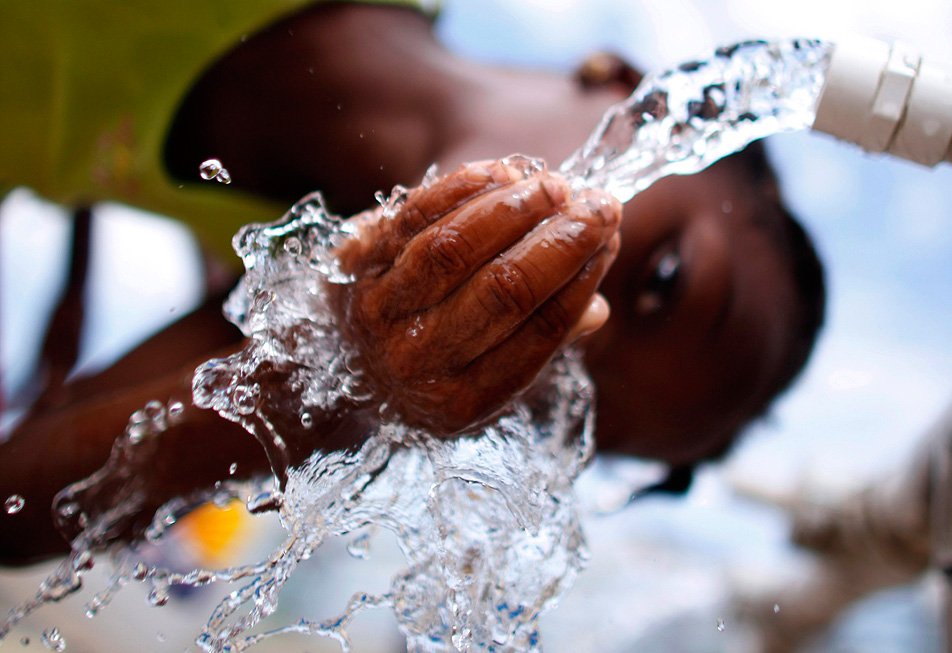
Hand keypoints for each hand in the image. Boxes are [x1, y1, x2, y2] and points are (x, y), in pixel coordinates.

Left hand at [332, 159, 620, 434]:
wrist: (330, 366)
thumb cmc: (429, 369)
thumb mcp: (482, 381)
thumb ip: (538, 345)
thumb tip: (597, 310)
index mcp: (464, 400)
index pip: (541, 332)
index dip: (583, 278)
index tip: (610, 239)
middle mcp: (419, 361)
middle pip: (505, 289)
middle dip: (562, 240)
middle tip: (599, 206)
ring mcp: (380, 311)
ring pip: (457, 247)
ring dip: (516, 208)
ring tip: (556, 186)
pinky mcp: (354, 264)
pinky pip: (413, 216)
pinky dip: (462, 188)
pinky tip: (503, 173)